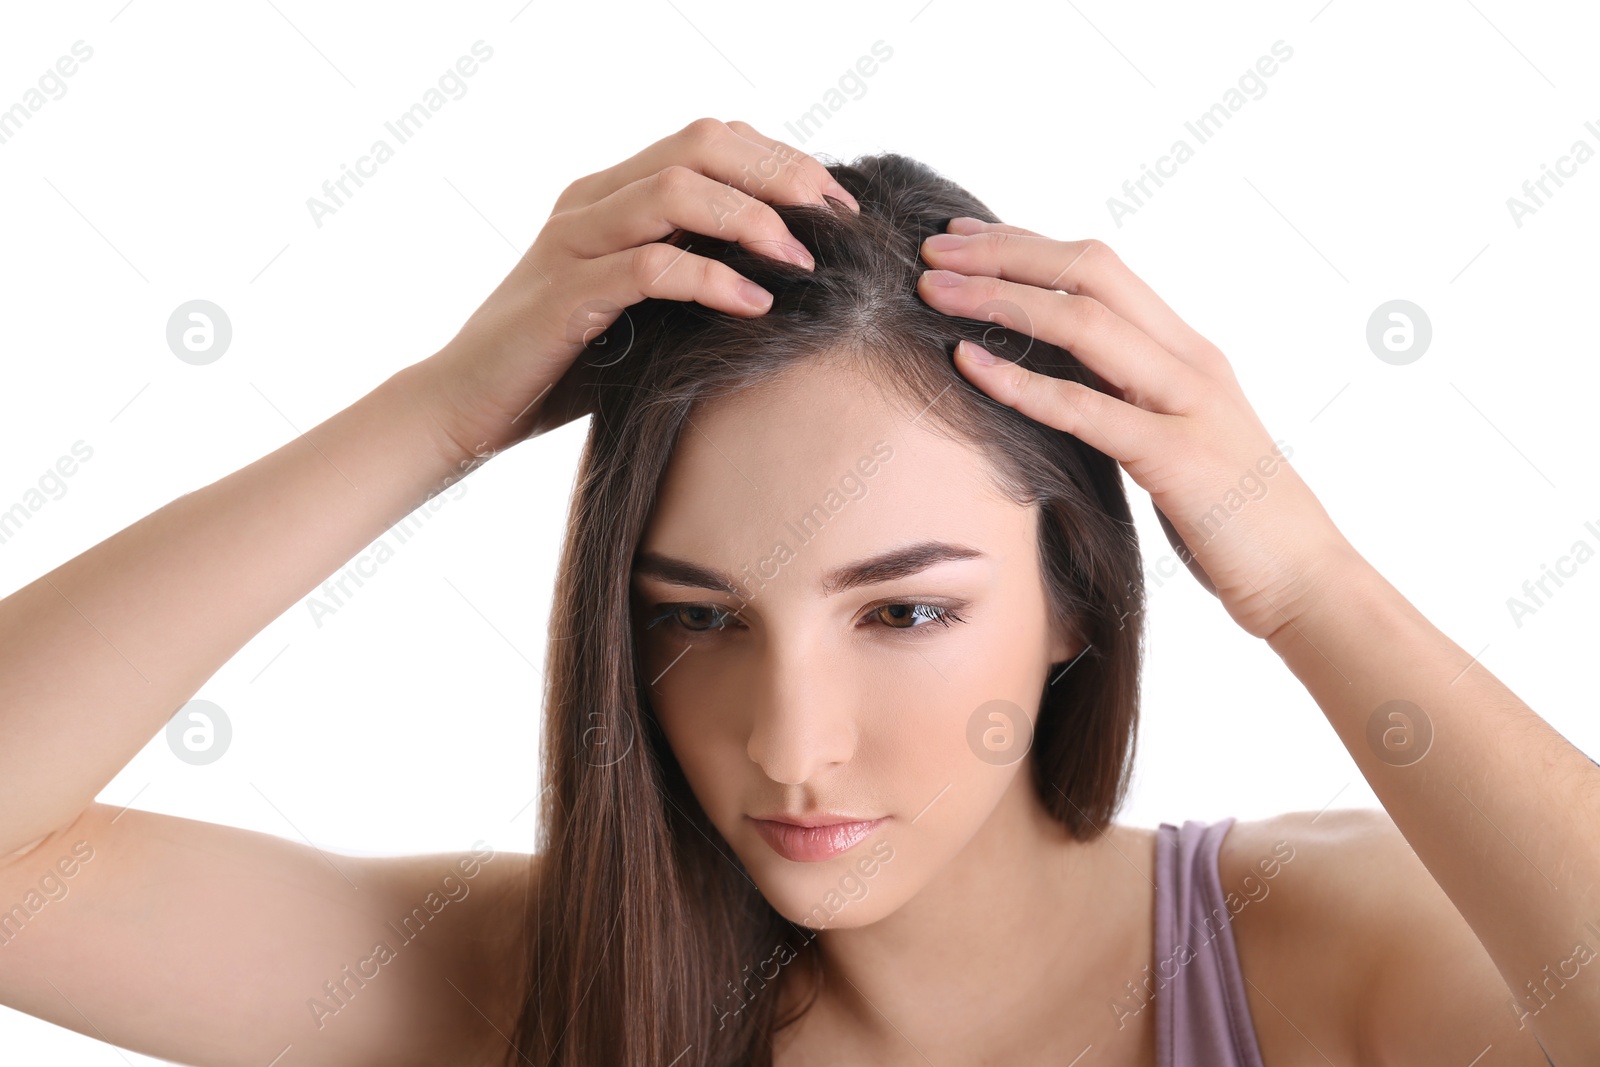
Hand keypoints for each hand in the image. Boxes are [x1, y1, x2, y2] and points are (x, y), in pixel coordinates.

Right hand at [409, 117, 859, 460]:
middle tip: (837, 219)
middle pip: (700, 145)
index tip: (838, 204)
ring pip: (675, 191)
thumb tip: (790, 280)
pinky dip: (712, 279)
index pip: (710, 140)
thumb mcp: (643, 312)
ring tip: (805, 259)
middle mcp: (591, 202)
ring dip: (752, 219)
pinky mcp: (565, 295)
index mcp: (613, 193)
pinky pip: (650, 268)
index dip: (781, 159)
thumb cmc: (563, 365)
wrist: (465, 406)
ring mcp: (574, 242)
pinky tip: (755, 305)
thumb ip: (693, 280)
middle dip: (780, 174)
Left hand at [916, 219, 1359, 641]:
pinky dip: (1022, 382)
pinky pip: (1087, 409)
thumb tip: (1058, 385)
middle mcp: (1192, 363)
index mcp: (1190, 353)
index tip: (963, 234)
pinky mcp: (1179, 458)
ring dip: (1001, 300)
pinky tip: (968, 364)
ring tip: (934, 291)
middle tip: (933, 248)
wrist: (1307, 583)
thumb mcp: (1175, 442)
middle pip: (1091, 272)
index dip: (1028, 244)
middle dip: (1006, 252)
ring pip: (1085, 324)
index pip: (1102, 269)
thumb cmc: (1233, 523)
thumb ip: (1129, 404)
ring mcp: (1189, 405)